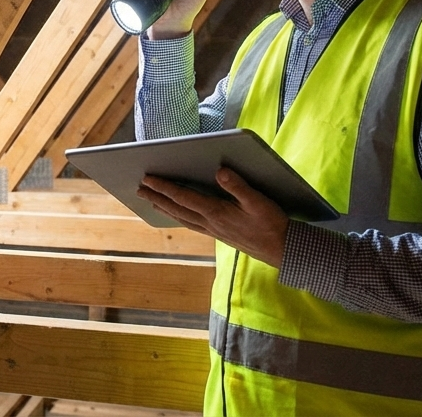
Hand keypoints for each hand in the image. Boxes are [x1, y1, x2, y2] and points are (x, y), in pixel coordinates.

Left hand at [137, 168, 288, 267]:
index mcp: (217, 213)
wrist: (282, 250)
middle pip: (177, 209)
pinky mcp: (219, 235)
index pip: (184, 198)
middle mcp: (211, 223)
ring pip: (182, 218)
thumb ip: (238, 186)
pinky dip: (179, 217)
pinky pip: (192, 224)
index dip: (164, 187)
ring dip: (165, 208)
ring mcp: (214, 231)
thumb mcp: (258, 202)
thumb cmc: (272, 224)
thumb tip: (219, 171)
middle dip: (157, 198)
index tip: (147, 179)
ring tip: (151, 200)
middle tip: (139, 189)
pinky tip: (177, 215)